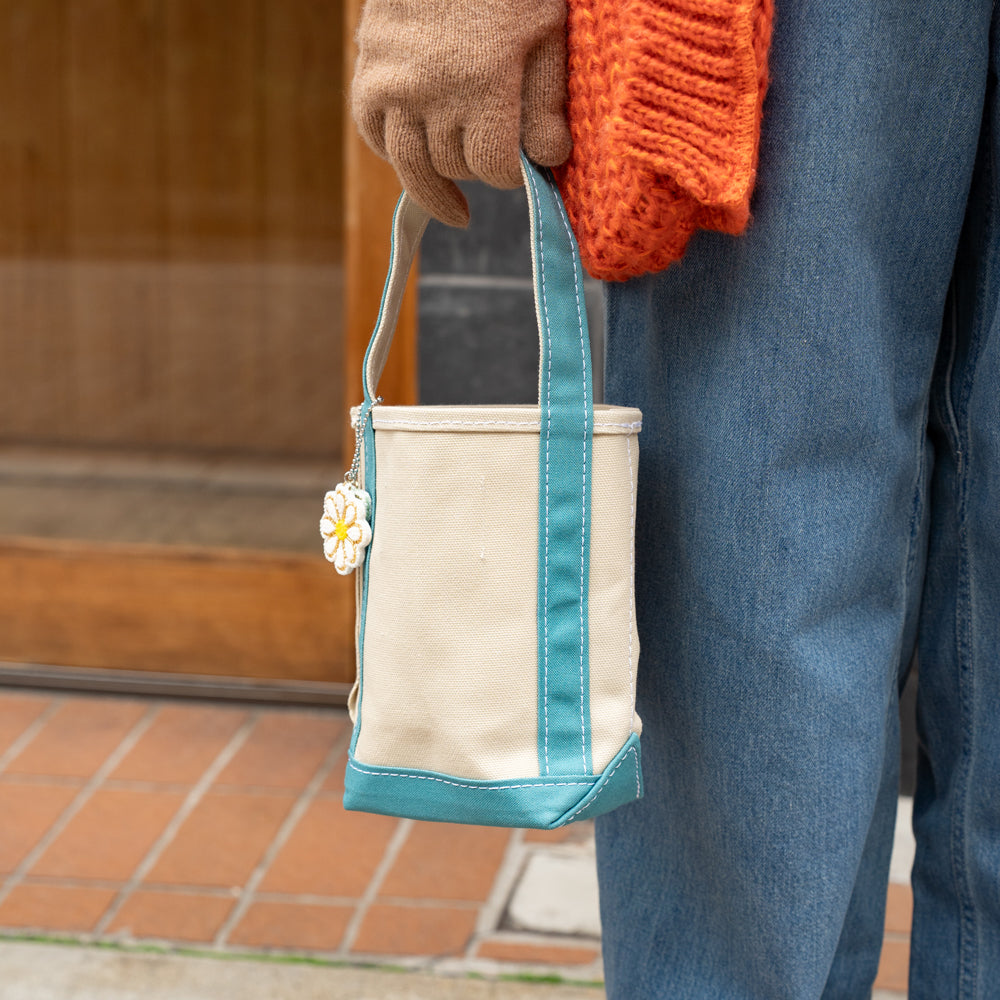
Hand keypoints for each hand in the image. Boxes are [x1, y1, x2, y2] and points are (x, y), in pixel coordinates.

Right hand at [351, 0, 571, 226]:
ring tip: (458, 208)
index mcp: (481, 82)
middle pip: (456, 166)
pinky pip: (376, 136)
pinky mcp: (367, 77)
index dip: (513, 173)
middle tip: (494, 158)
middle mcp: (429, 91)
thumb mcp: (546, 33)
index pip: (495, 167)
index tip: (523, 168)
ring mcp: (391, 86)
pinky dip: (396, 151)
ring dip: (438, 186)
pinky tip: (419, 155)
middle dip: (480, 168)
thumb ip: (548, 100)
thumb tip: (549, 161)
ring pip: (413, 165)